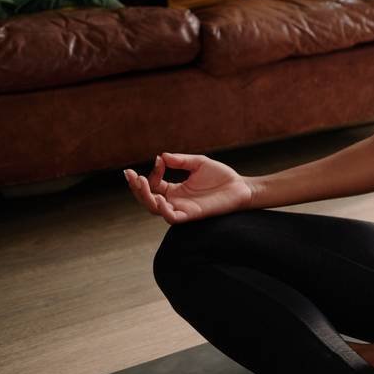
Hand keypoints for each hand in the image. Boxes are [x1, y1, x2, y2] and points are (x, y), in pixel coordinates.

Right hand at [122, 152, 254, 224]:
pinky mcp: (192, 215)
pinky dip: (163, 210)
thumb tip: (162, 156)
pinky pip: (172, 218)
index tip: (159, 161)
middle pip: (148, 199)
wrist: (241, 187)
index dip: (152, 174)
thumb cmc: (221, 176)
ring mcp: (182, 209)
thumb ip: (180, 161)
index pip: (154, 185)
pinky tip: (160, 198)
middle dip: (137, 188)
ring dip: (146, 198)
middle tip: (131, 176)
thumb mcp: (198, 163)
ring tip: (141, 183)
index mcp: (175, 190)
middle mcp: (175, 201)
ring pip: (155, 209)